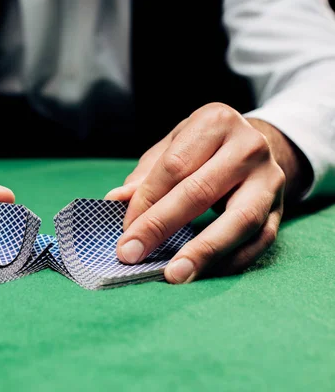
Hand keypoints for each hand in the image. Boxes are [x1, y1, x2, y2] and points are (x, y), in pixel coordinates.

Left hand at [106, 103, 309, 282]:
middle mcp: (248, 146)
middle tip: (132, 254)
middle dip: (161, 226)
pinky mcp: (282, 209)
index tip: (124, 231)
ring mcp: (270, 179)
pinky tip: (202, 273)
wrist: (256, 146)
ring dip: (203, 252)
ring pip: (239, 220)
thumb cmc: (203, 148)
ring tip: (174, 274)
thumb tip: (115, 201)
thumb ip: (145, 176)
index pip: (174, 167)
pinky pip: (259, 241)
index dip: (145, 201)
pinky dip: (230, 261)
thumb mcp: (172, 148)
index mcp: (215, 123)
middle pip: (200, 191)